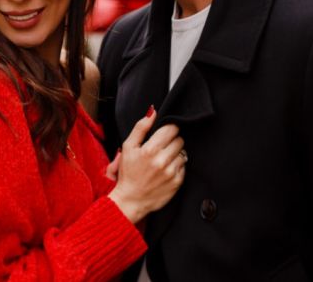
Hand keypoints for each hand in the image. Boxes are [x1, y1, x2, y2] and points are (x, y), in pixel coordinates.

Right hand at [108, 106, 185, 223]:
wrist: (131, 200)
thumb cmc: (128, 173)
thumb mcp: (128, 147)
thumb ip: (140, 128)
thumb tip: (152, 112)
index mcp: (150, 150)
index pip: (171, 129)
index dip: (169, 129)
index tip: (164, 133)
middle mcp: (162, 161)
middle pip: (180, 140)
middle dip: (172, 141)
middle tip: (162, 148)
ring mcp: (171, 172)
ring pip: (183, 153)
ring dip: (176, 154)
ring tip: (164, 160)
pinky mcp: (177, 183)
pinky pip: (184, 167)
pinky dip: (177, 166)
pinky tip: (166, 170)